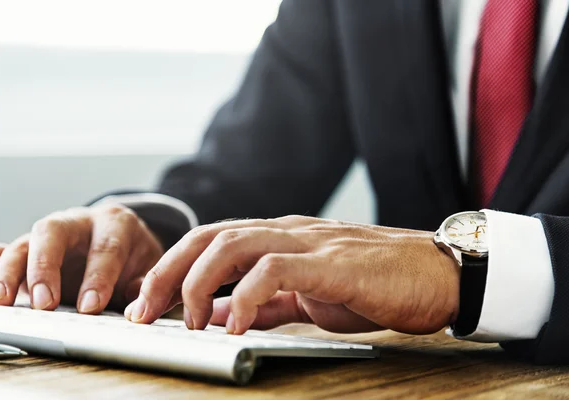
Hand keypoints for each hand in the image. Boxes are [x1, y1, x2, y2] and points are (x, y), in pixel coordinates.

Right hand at [0, 204, 162, 312]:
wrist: (124, 242)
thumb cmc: (133, 257)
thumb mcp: (148, 267)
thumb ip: (142, 285)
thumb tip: (136, 308)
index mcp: (114, 224)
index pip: (105, 247)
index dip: (98, 277)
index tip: (90, 307)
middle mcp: (77, 223)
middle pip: (53, 233)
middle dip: (46, 268)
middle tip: (45, 304)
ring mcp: (48, 235)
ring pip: (22, 243)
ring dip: (7, 273)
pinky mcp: (25, 249)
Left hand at [124, 216, 459, 334]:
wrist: (438, 274)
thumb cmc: (375, 284)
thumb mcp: (308, 297)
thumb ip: (265, 303)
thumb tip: (221, 316)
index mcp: (280, 237)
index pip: (211, 240)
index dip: (171, 267)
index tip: (146, 302)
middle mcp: (287, 230)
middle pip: (209, 236)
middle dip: (167, 272)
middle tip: (142, 311)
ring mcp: (309, 241)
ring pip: (233, 243)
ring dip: (197, 282)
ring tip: (183, 320)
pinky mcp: (331, 261)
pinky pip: (275, 269)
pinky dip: (246, 296)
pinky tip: (236, 325)